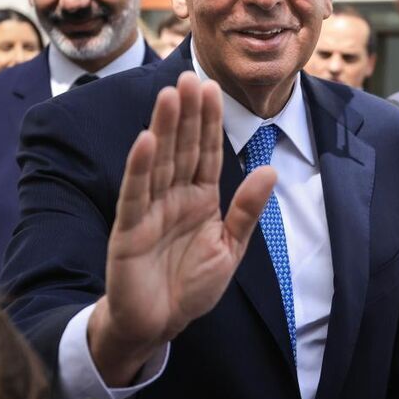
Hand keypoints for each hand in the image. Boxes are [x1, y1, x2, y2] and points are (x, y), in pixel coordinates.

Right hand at [88, 72, 274, 385]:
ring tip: (169, 95)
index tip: (212, 87)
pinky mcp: (129, 229)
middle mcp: (173, 197)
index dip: (209, 122)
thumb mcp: (230, 249)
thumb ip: (247, 211)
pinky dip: (139, 167)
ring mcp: (149, 210)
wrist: (159, 323)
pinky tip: (145, 140)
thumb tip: (270, 172)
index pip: (206, 152)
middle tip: (190, 75)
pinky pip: (136, 194)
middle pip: (182, 148)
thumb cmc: (190, 286)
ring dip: (164, 128)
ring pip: (159, 162)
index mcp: (199, 199)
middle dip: (187, 113)